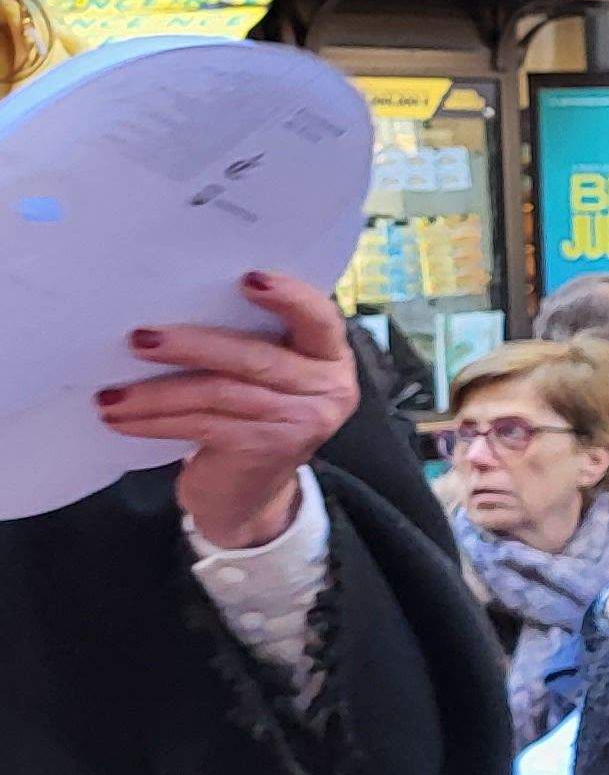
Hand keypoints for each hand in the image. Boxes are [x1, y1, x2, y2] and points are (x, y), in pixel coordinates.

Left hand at [104, 271, 357, 551]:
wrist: (251, 495)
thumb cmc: (251, 419)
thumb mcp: (266, 378)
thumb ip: (252, 344)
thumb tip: (177, 302)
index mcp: (330, 357)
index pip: (320, 319)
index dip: (290, 297)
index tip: (247, 279)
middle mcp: (329, 389)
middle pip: (256, 357)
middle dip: (191, 345)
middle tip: (139, 339)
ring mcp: (302, 422)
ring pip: (220, 392)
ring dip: (157, 392)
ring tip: (111, 392)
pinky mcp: (267, 449)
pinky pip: (202, 425)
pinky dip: (155, 420)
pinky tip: (122, 418)